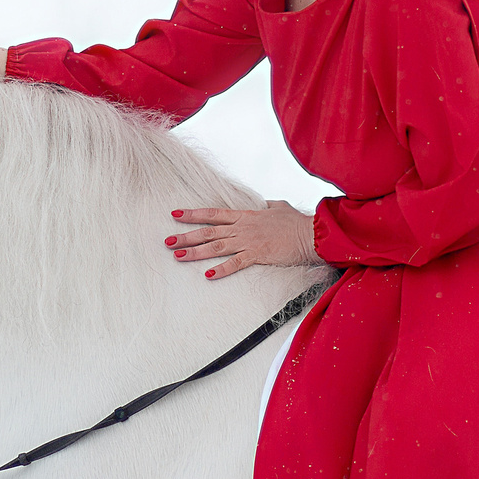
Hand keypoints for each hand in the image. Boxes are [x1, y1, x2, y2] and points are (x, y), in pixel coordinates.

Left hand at [166, 201, 318, 279]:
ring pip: (216, 246)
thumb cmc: (297, 222)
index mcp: (245, 215)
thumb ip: (268, 206)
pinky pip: (236, 263)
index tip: (175, 215)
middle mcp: (242, 227)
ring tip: (177, 256)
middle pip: (208, 231)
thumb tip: (265, 203)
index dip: (192, 214)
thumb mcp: (279, 208)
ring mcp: (248, 241)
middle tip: (166, 242)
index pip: (213, 213)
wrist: (311, 233)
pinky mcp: (258, 254)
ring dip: (195, 252)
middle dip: (185, 236)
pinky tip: (207, 275)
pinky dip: (221, 269)